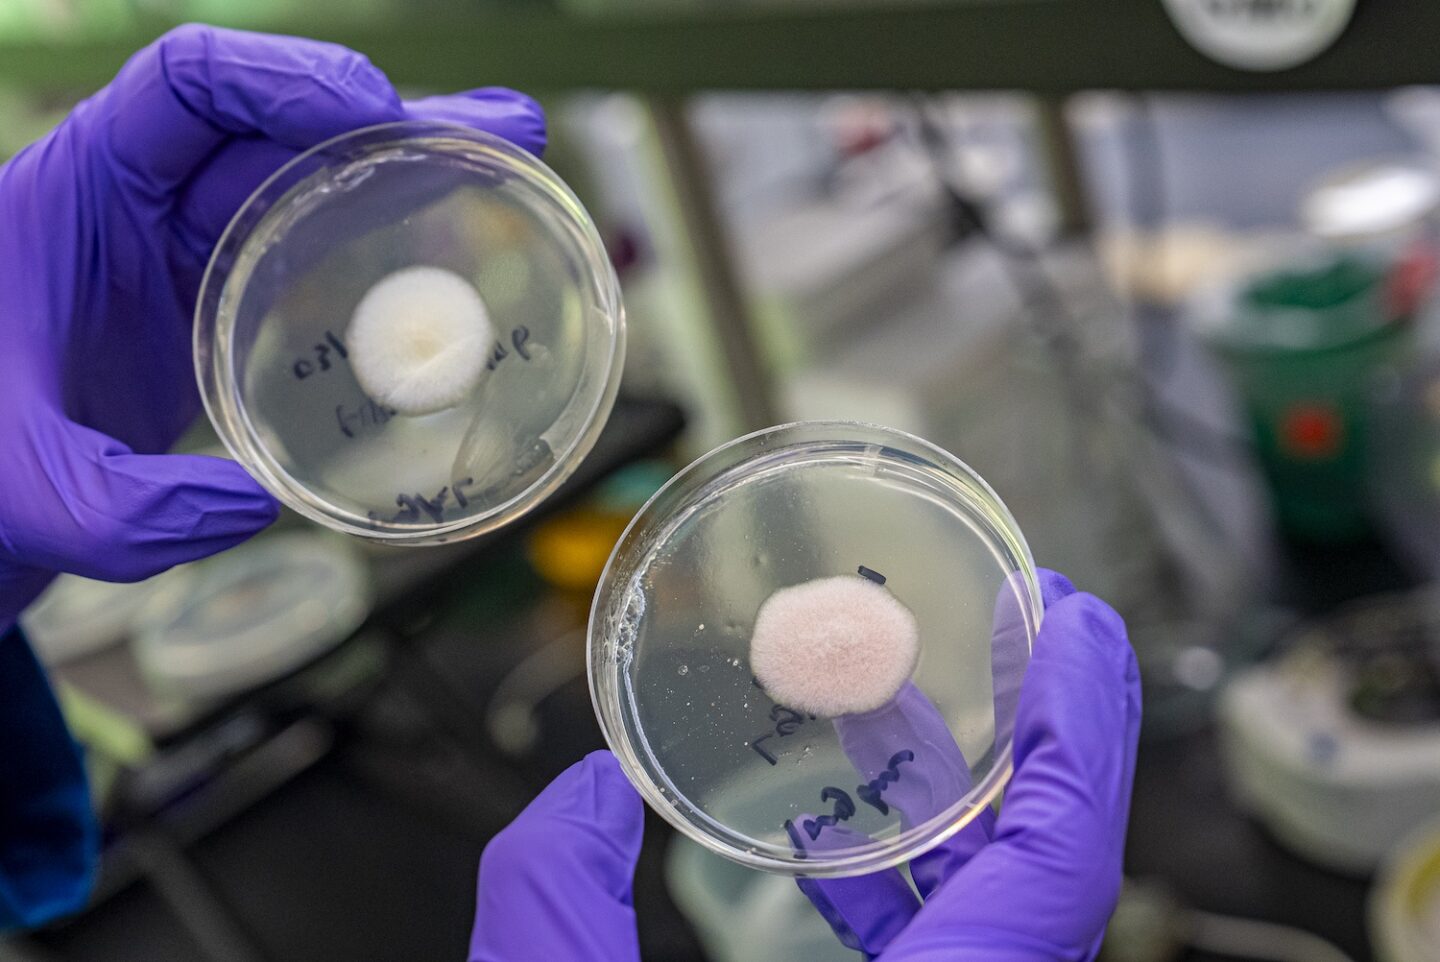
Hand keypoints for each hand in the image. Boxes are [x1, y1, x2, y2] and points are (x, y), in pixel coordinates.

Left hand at [0, 24, 545, 633]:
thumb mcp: (17, 485)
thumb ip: (113, 510)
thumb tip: (245, 508)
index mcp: (81, 188)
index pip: (188, 82)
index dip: (284, 76)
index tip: (376, 116)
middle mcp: (146, 198)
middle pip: (282, 125)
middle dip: (396, 124)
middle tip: (504, 134)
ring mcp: (192, 247)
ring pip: (315, 182)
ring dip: (416, 172)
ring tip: (513, 168)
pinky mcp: (228, 298)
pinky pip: (319, 251)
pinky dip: (395, 247)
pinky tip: (460, 260)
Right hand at [468, 570, 1139, 961]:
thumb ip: (545, 915)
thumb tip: (574, 801)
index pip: (1054, 868)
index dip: (1078, 733)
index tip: (1071, 624)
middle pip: (1050, 874)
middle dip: (1045, 732)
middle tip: (1025, 623)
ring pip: (1004, 911)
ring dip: (971, 795)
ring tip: (916, 697)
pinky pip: (955, 948)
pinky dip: (922, 877)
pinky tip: (855, 836)